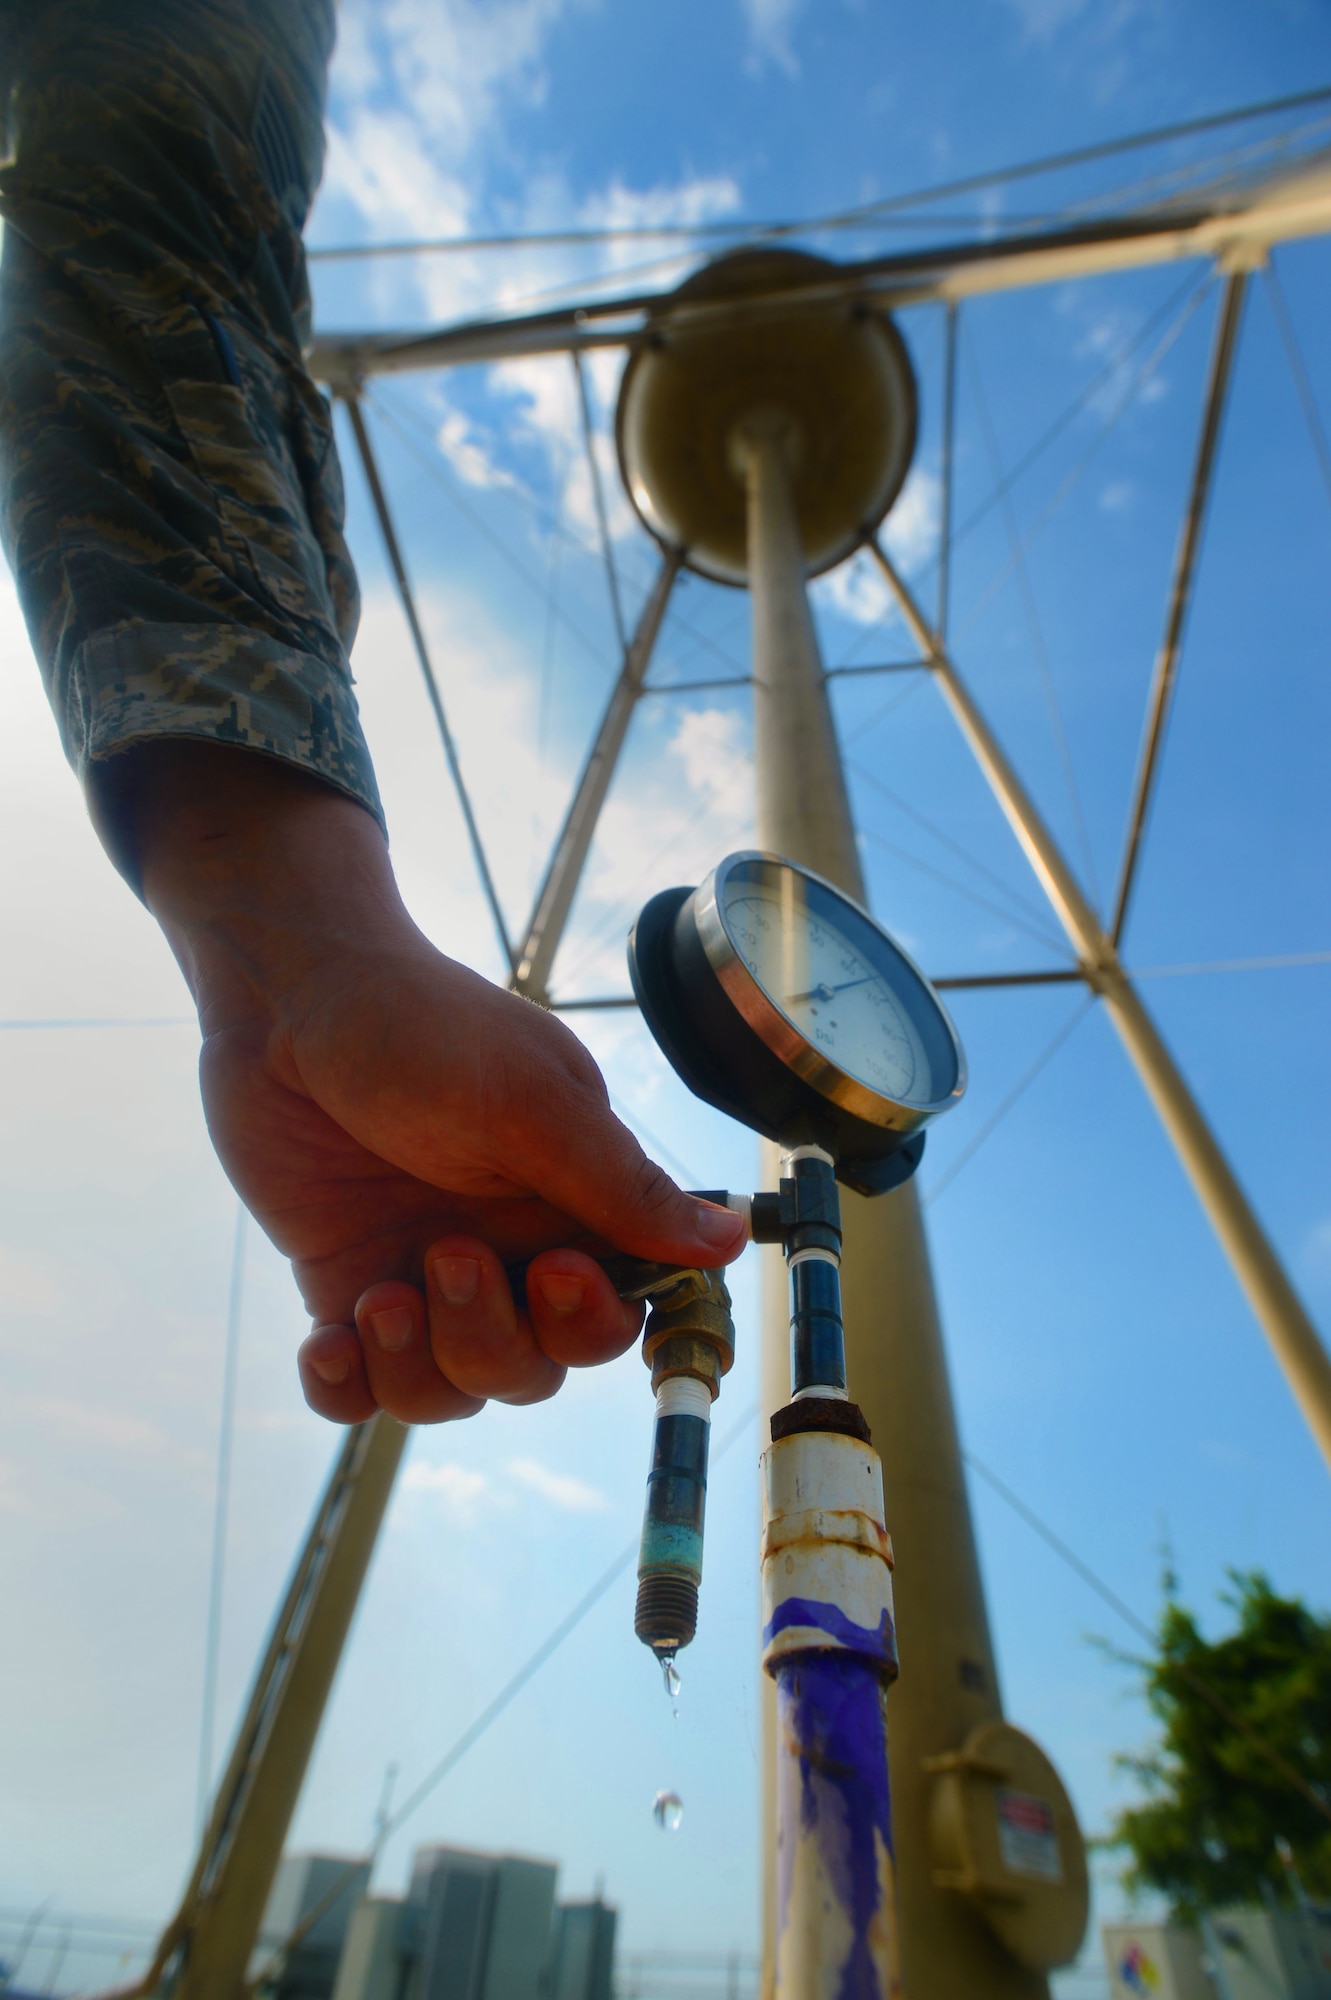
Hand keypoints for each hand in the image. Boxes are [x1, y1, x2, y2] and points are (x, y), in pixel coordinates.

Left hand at [121, 744, 745, 1425]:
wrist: (288, 996)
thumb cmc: (420, 1025)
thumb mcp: (531, 1102)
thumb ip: (623, 1185)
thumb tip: (733, 1240)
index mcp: (568, 1207)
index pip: (613, 1316)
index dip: (590, 1322)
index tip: (552, 1270)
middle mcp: (502, 1252)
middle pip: (532, 1369)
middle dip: (491, 1339)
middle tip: (445, 1254)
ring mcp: (422, 1276)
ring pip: (450, 1390)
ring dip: (418, 1366)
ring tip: (380, 1295)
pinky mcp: (344, 1288)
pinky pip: (359, 1391)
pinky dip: (346, 1387)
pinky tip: (329, 1341)